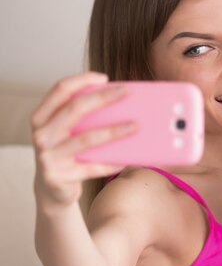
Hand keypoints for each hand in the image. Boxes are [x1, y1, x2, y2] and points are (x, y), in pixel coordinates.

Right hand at [31, 72, 135, 208]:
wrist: (52, 188)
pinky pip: (93, 167)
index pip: (59, 90)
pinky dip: (113, 162)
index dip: (81, 80)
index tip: (104, 77)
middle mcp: (42, 135)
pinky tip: (129, 158)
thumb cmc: (66, 151)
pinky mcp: (61, 176)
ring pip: (87, 139)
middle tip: (126, 92)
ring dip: (114, 131)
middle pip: (75, 109)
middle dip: (103, 98)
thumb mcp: (66, 131)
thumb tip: (119, 98)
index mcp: (41, 117)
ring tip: (136, 126)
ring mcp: (49, 157)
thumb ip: (81, 116)